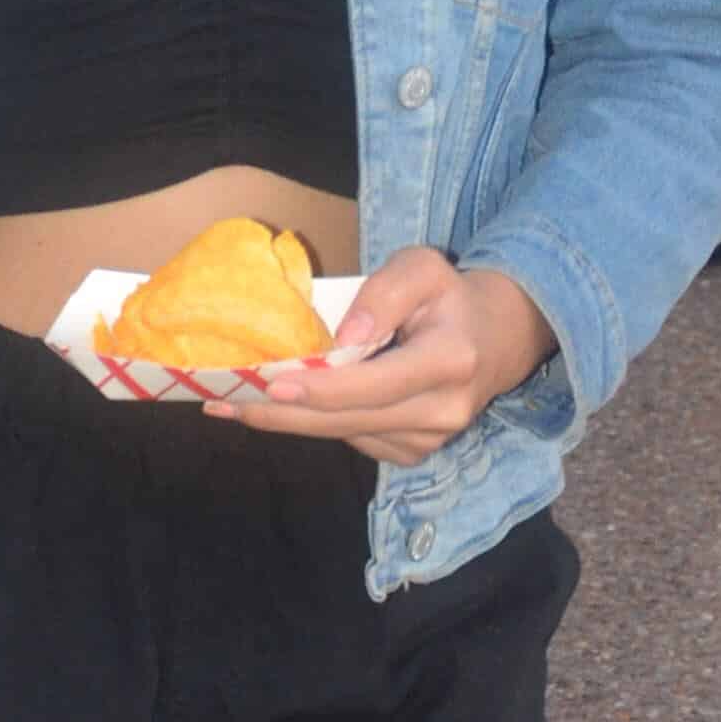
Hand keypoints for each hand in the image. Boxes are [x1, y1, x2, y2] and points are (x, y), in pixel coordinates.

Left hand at [203, 249, 554, 461]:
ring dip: (290, 422)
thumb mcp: (423, 268)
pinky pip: (355, 440)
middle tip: (223, 403)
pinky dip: (319, 423)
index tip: (270, 385)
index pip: (374, 385)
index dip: (320, 390)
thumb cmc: (450, 297)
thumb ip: (384, 293)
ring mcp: (431, 439)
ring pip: (345, 435)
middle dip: (282, 414)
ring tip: (234, 405)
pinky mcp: (417, 453)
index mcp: (450, 362)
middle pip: (349, 421)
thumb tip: (345, 337)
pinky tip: (286, 407)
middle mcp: (443, 410)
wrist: (498, 339)